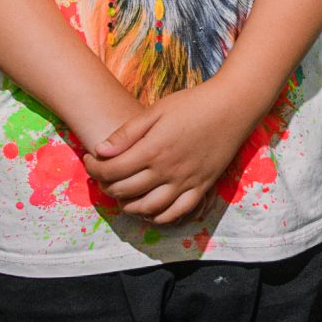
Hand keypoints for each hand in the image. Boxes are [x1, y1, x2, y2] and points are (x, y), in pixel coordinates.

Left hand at [84, 81, 256, 224]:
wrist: (233, 107)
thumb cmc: (193, 104)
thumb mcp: (156, 111)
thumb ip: (127, 133)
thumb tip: (99, 151)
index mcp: (153, 150)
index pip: (112, 170)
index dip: (94, 168)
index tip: (89, 160)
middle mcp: (168, 171)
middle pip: (126, 190)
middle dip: (106, 186)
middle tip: (102, 176)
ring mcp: (186, 182)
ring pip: (149, 208)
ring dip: (129, 206)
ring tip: (122, 195)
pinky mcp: (202, 187)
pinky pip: (178, 213)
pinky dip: (159, 217)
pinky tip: (150, 210)